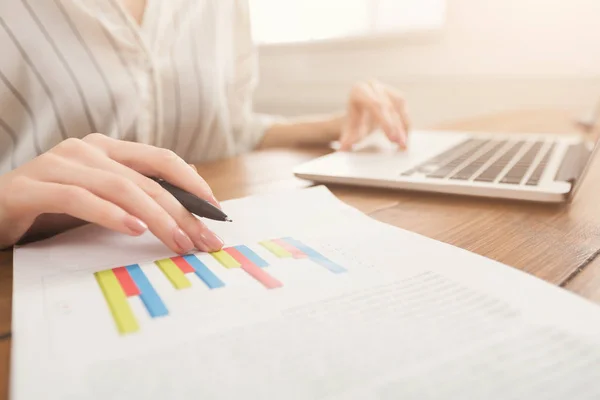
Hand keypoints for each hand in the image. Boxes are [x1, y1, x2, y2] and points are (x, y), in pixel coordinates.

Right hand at [0, 134, 223, 252]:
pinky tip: (134, 229)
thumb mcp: (103, 198)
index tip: (217, 213)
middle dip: (182, 212)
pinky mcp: (33, 187)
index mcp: (107, 148)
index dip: (193, 184)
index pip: (161, 160)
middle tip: (204, 240)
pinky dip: (110, 214)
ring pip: (120, 187)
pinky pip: (79, 198)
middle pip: (146, 179)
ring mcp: (58, 164)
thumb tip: (192, 192)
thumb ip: (139, 192)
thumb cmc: (52, 206)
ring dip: (156, 217)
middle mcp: (86, 149)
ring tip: (179, 242)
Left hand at [340, 80, 410, 150]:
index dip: (385, 121)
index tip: (392, 137)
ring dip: (404, 126)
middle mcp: (372, 86)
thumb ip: (347, 139)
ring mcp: (385, 89)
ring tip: (404, 144)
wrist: (359, 117)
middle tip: (401, 143)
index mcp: (358, 91)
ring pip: (399, 107)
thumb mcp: (350, 131)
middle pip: (388, 106)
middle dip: (396, 126)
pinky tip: (406, 137)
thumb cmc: (354, 123)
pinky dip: (406, 124)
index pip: (374, 104)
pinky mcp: (396, 95)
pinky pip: (404, 109)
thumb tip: (343, 148)